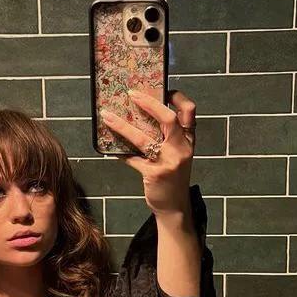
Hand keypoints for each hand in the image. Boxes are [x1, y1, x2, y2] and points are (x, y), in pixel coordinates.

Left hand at [100, 87, 196, 216]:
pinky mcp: (154, 174)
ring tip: (107, 116)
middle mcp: (181, 149)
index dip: (178, 96)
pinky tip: (110, 150)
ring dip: (122, 125)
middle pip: (168, 118)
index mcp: (188, 141)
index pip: (189, 111)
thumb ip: (169, 138)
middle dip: (149, 103)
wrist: (175, 207)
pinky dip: (120, 153)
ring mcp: (168, 162)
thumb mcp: (179, 156)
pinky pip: (132, 158)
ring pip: (143, 138)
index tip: (164, 88)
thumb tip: (143, 117)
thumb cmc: (174, 179)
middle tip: (132, 94)